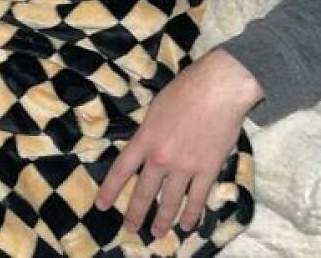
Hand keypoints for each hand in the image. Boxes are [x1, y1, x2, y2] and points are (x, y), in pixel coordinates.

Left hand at [95, 49, 261, 238]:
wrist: (218, 87)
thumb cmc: (186, 88)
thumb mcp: (156, 106)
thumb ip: (150, 130)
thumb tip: (147, 144)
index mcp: (145, 138)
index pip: (121, 170)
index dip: (110, 190)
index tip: (102, 206)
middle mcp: (160, 158)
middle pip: (143, 192)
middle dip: (135, 214)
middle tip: (130, 229)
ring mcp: (184, 167)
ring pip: (170, 201)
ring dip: (162, 220)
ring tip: (157, 233)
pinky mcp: (207, 170)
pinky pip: (197, 199)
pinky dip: (191, 214)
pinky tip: (186, 225)